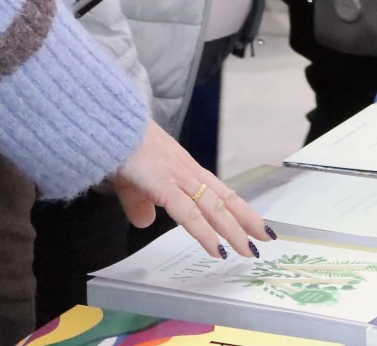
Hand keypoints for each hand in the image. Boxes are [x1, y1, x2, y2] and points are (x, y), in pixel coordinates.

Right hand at [112, 121, 270, 259]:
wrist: (111, 127)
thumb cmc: (121, 148)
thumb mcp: (133, 181)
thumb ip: (139, 202)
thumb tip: (145, 221)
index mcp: (185, 171)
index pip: (219, 192)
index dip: (237, 209)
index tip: (253, 224)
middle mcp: (190, 173)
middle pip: (224, 200)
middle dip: (246, 220)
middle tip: (266, 238)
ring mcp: (180, 178)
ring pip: (214, 208)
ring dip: (234, 230)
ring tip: (249, 250)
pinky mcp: (165, 186)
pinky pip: (189, 214)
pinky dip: (205, 233)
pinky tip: (217, 249)